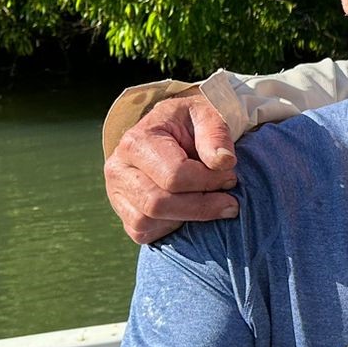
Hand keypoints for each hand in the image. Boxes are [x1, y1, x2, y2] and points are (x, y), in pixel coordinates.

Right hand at [105, 94, 238, 242]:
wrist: (173, 132)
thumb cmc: (192, 123)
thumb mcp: (207, 114)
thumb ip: (216, 134)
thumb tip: (223, 162)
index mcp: (137, 141)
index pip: (174, 175)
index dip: (209, 181)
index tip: (231, 176)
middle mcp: (118, 168)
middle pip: (157, 203)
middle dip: (201, 206)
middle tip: (229, 201)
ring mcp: (116, 192)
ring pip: (147, 222)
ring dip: (188, 218)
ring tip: (211, 203)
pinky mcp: (123, 212)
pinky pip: (142, 233)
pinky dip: (170, 227)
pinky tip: (190, 211)